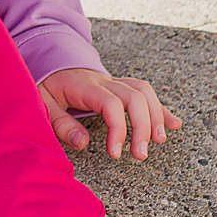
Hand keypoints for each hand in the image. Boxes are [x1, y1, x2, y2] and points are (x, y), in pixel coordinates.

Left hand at [38, 68, 181, 161]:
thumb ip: (61, 123)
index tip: (115, 153)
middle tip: (140, 155)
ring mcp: (115, 82)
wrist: (48, 62)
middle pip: (135, 97)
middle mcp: (104, 81)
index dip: (117, 129)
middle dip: (143, 126)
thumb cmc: (46, 85)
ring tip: (158, 142)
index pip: (111, 104)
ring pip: (144, 92)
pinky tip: (174, 124)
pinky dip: (160, 109)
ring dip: (156, 117)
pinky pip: (145, 93)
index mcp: (84, 86)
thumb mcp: (43, 102)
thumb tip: (84, 143)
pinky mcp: (121, 86)